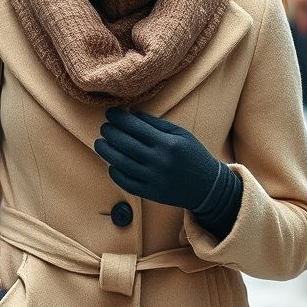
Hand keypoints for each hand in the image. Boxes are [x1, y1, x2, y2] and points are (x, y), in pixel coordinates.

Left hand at [94, 108, 221, 210]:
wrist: (207, 187)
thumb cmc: (194, 156)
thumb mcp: (181, 135)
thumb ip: (157, 124)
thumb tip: (132, 115)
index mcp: (168, 143)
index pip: (136, 127)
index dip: (119, 119)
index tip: (111, 113)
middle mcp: (159, 161)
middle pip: (125, 144)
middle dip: (110, 133)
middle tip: (104, 127)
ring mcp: (153, 179)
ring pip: (121, 163)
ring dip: (106, 151)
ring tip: (100, 143)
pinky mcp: (150, 193)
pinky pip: (126, 182)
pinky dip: (115, 172)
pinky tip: (111, 164)